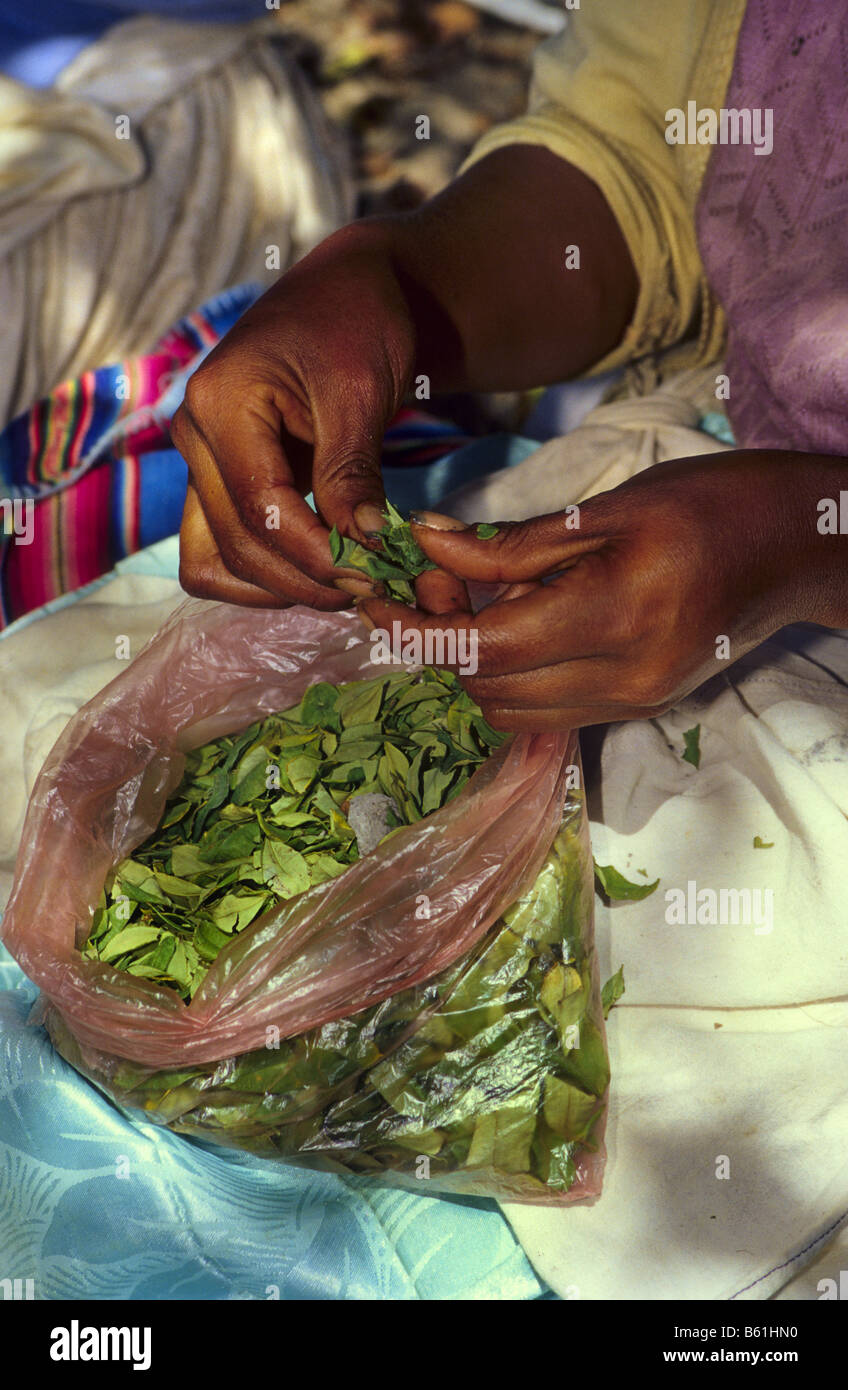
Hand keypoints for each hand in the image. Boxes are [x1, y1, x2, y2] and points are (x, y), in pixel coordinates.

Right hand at [172, 223, 417, 608]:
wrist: (346, 293)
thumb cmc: (355, 322)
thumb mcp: (361, 390)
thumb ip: (352, 470)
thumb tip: (361, 545)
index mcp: (219, 403)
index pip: (261, 509)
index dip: (316, 555)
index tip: (374, 575)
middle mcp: (194, 437)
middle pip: (236, 544)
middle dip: (306, 578)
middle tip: (374, 588)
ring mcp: (200, 463)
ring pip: (216, 561)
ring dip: (280, 587)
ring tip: (348, 585)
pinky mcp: (218, 482)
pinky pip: (220, 552)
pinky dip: (264, 575)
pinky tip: (318, 571)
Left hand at [357, 451, 847, 729]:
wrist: (793, 547)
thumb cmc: (707, 505)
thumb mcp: (604, 507)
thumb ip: (511, 543)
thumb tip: (425, 546)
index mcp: (614, 618)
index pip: (484, 649)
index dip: (420, 631)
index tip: (380, 602)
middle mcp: (621, 679)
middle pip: (488, 691)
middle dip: (441, 646)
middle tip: (434, 582)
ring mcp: (632, 702)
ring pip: (511, 712)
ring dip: (476, 665)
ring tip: (486, 597)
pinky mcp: (638, 707)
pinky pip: (547, 710)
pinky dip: (515, 674)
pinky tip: (525, 621)